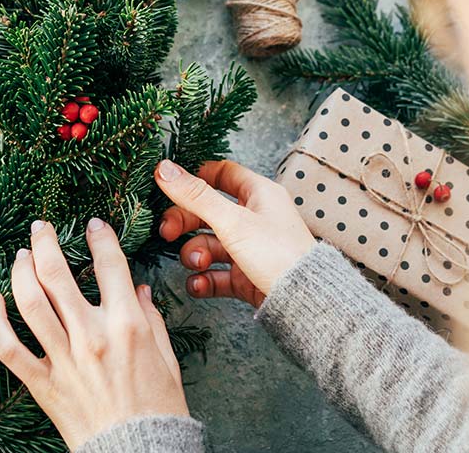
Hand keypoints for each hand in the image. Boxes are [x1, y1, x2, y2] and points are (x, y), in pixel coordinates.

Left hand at [0, 218, 188, 450]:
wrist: (139, 451)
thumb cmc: (159, 407)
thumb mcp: (165, 356)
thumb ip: (150, 317)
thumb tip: (138, 287)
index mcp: (126, 325)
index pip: (109, 265)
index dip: (100, 238)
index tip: (93, 225)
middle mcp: (91, 336)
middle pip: (56, 275)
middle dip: (45, 242)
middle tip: (40, 228)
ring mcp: (64, 359)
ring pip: (29, 304)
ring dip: (20, 272)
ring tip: (21, 255)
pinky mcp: (43, 383)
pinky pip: (9, 348)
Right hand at [155, 159, 314, 306]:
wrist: (303, 301)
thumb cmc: (278, 253)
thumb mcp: (232, 220)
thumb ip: (195, 195)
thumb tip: (164, 168)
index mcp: (258, 194)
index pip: (222, 174)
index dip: (196, 179)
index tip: (172, 188)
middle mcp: (255, 218)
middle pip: (208, 211)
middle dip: (185, 223)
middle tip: (167, 232)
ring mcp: (249, 248)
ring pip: (209, 244)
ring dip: (195, 254)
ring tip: (198, 263)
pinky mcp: (245, 276)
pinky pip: (215, 273)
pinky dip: (204, 279)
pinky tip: (200, 283)